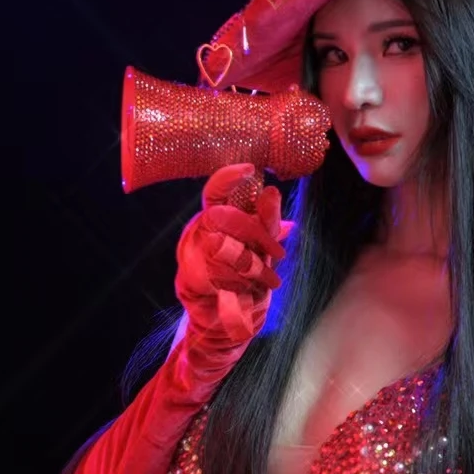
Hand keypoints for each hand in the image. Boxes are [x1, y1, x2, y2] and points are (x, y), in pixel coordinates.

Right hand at [174, 164, 293, 353]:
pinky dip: (244, 284)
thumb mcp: (258, 242)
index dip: (228, 177)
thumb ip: (265, 220)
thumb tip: (272, 193)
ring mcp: (195, 251)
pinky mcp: (194, 275)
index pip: (215, 189)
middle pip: (227, 218)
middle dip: (258, 234)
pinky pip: (223, 275)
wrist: (217, 305)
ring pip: (228, 249)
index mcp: (216, 213)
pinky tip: (253, 289)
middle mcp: (202, 228)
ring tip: (271, 280)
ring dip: (255, 267)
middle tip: (279, 253)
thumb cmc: (239, 264)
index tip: (249, 169)